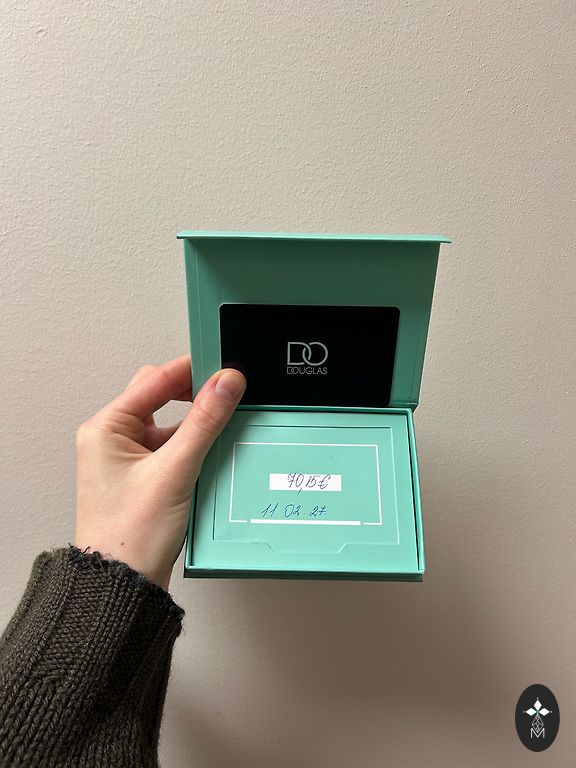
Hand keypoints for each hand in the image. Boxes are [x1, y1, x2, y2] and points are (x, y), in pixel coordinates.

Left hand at [75, 354, 245, 590]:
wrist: (122, 584)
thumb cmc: (130, 535)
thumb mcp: (174, 471)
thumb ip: (203, 422)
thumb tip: (225, 383)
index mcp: (106, 428)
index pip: (154, 381)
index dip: (190, 369)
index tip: (223, 365)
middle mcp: (113, 438)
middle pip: (160, 396)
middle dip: (193, 393)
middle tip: (227, 390)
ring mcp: (128, 457)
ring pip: (169, 422)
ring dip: (196, 421)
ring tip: (225, 420)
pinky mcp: (143, 474)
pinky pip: (172, 445)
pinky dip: (193, 443)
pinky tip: (214, 448)